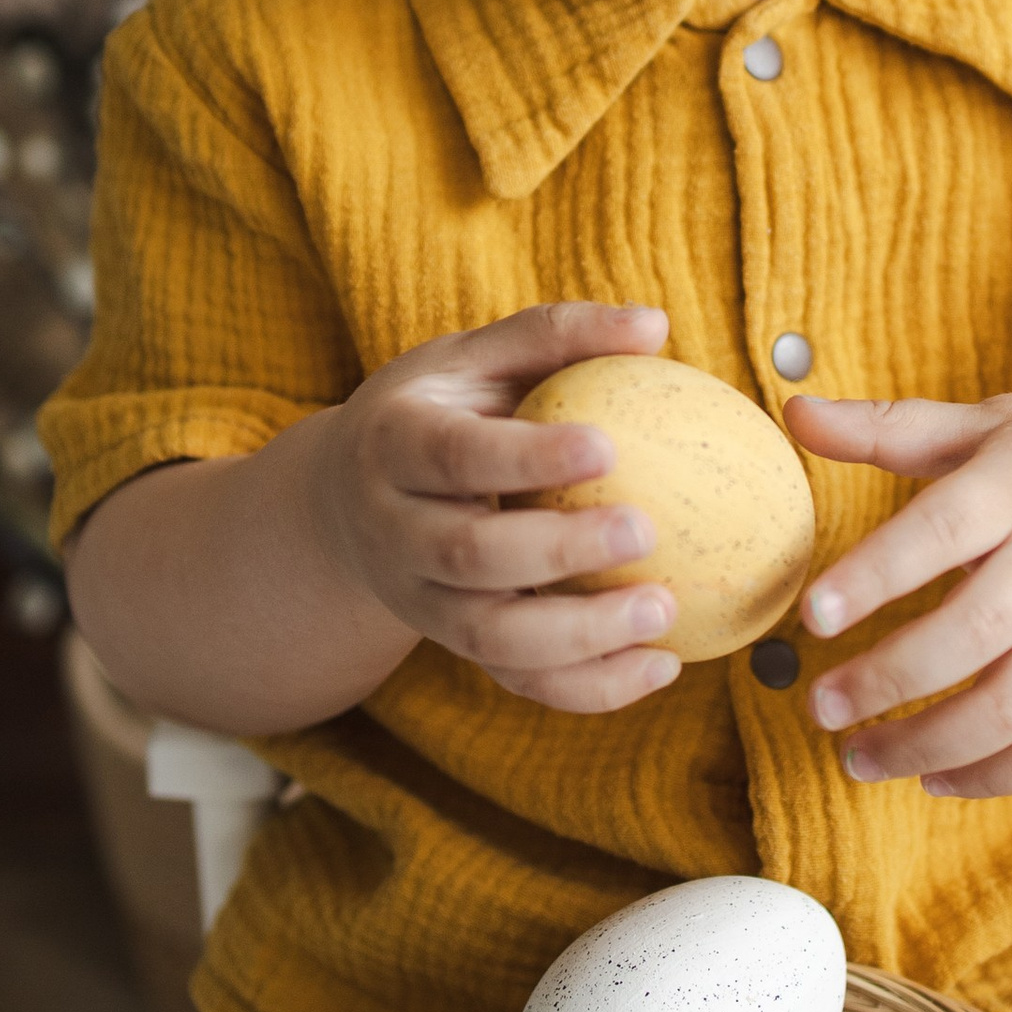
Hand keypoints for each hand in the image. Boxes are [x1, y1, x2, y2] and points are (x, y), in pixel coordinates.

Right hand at [309, 302, 685, 713]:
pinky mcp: (455, 646)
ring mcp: (420, 600)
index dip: (526, 457)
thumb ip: (555, 335)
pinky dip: (589, 687)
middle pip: (468, 556)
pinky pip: (518, 682)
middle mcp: (395, 530)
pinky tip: (660, 665)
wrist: (347, 501)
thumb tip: (654, 324)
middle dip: (559, 551)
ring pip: (491, 637)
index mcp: (393, 444)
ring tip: (664, 610)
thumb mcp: (473, 359)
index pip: (455, 455)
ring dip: (581, 635)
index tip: (608, 445)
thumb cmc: (437, 412)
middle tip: (645, 529)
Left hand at [786, 387, 1011, 799]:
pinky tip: (935, 778)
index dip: (875, 575)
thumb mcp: (992, 423)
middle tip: (819, 707)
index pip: (943, 532)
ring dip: (928, 745)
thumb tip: (793, 414)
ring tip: (858, 757)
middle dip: (888, 681)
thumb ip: (891, 428)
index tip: (812, 615)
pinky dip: (996, 774)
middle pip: (974, 635)